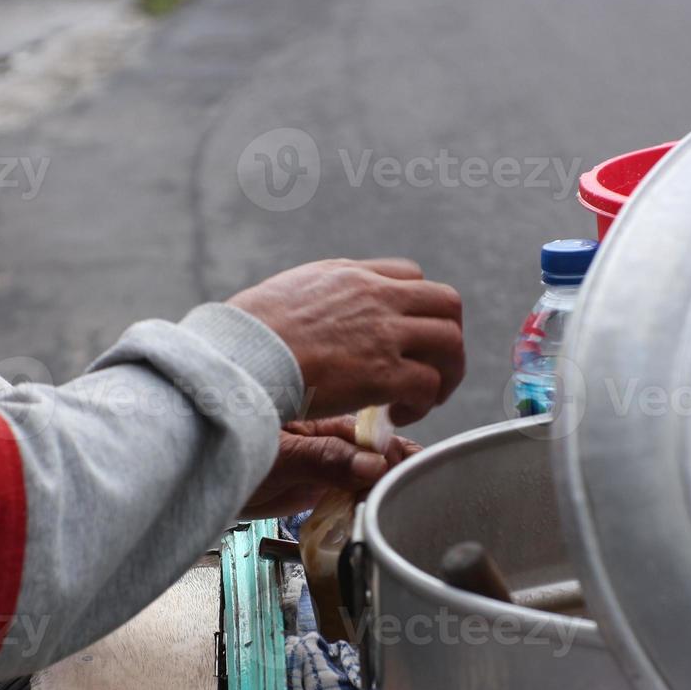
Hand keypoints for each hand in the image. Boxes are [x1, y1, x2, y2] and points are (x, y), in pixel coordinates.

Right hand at [227, 258, 463, 425]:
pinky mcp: (383, 373)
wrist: (239, 355)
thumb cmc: (246, 333)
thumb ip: (317, 299)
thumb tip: (317, 319)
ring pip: (451, 343)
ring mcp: (384, 334)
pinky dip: (423, 403)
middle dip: (447, 338)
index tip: (403, 337)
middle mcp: (376, 297)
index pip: (410, 276)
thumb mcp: (288, 293)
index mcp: (351, 275)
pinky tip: (396, 415)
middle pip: (446, 304)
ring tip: (420, 397)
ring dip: (444, 373)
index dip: (415, 309)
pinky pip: (429, 385)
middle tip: (430, 368)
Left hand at [240, 416, 422, 518]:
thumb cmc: (225, 447)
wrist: (197, 477)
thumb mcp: (280, 455)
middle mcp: (327, 438)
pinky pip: (349, 493)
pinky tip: (375, 512)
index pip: (371, 431)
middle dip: (397, 469)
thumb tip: (374, 465)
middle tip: (416, 490)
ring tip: (400, 503)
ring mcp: (323, 462)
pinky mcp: (315, 486)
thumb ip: (326, 460)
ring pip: (366, 474)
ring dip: (382, 488)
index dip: (394, 449)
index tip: (414, 468)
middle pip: (375, 452)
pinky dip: (364, 503)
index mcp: (321, 416)